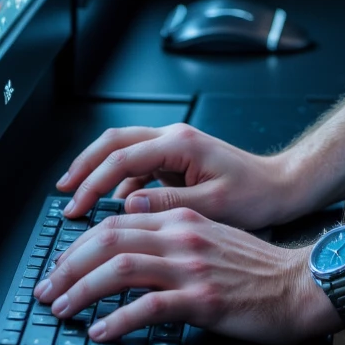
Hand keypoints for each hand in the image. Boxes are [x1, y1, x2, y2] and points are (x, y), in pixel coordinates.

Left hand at [33, 208, 338, 344]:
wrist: (298, 283)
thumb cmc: (257, 267)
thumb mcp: (211, 236)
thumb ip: (173, 232)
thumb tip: (131, 239)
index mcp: (182, 219)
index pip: (116, 222)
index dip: (80, 244)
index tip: (60, 266)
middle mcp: (182, 236)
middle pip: (109, 240)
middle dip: (69, 266)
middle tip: (48, 290)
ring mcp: (191, 267)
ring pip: (122, 268)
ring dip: (83, 290)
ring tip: (63, 309)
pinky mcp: (202, 298)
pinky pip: (149, 308)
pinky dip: (118, 320)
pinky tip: (102, 331)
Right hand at [55, 123, 297, 226]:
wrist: (281, 186)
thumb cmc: (255, 195)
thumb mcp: (212, 205)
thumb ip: (168, 204)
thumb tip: (126, 205)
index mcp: (180, 143)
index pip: (122, 157)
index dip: (93, 181)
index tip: (75, 205)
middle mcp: (174, 137)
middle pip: (115, 143)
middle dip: (85, 166)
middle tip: (64, 192)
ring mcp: (175, 147)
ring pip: (124, 151)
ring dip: (100, 172)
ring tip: (79, 199)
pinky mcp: (177, 160)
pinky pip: (140, 166)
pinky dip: (121, 182)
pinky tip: (114, 206)